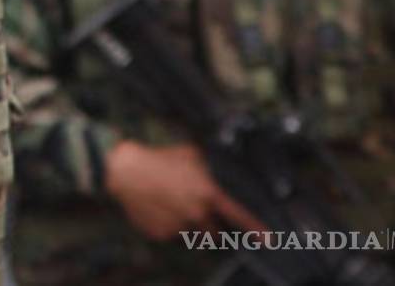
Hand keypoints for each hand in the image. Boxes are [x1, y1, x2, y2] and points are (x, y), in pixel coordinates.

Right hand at [104, 141, 266, 240]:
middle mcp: (197, 214)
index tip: (268, 239)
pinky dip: (165, 223)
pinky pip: (169, 232)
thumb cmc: (159, 159)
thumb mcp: (191, 154)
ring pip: (188, 230)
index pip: (238, 215)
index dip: (255, 228)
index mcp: (208, 194)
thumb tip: (217, 171)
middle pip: (213, 230)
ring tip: (167, 201)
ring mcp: (178, 226)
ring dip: (184, 221)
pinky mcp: (161, 233)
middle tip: (193, 208)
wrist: (126, 171)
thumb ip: (208, 168)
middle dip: (208, 224)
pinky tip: (155, 206)